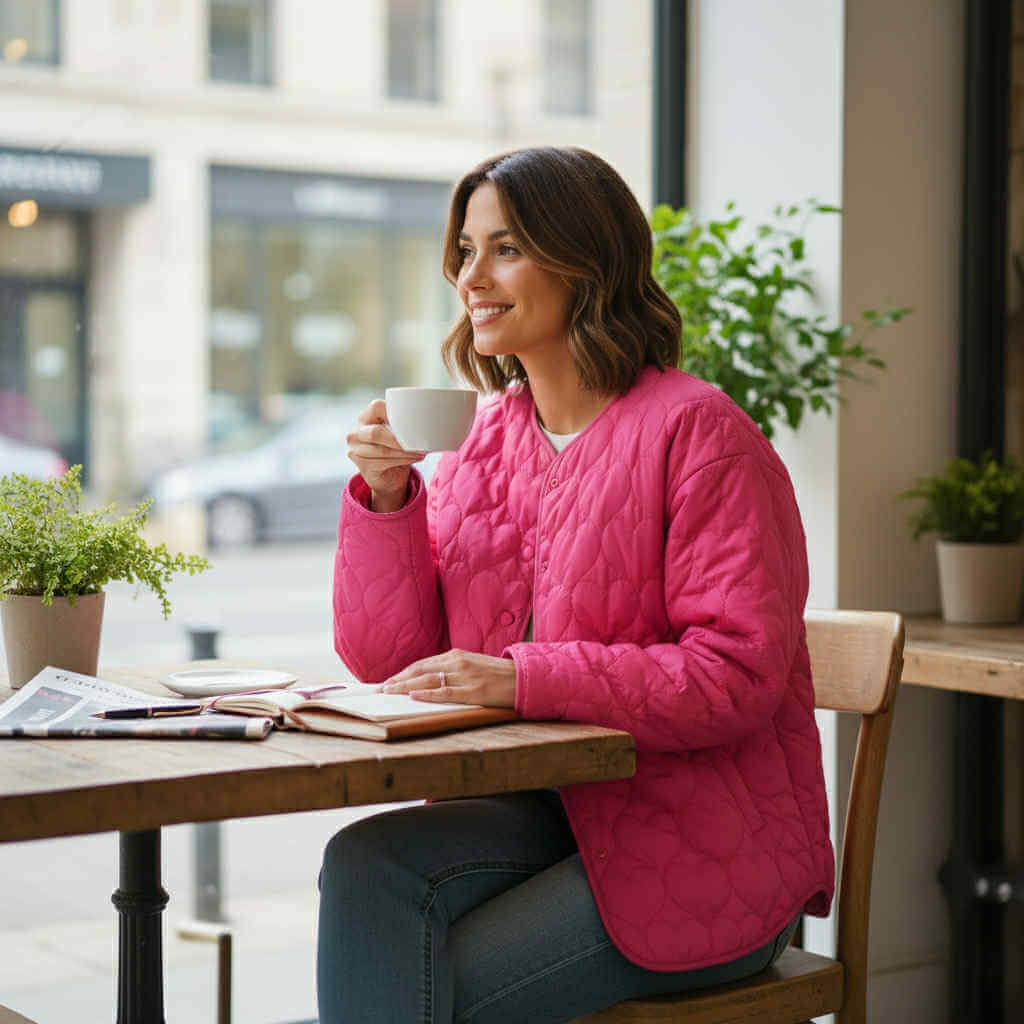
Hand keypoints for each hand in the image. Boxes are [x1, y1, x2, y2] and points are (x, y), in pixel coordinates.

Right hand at [346, 399, 426, 511]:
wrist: (389, 478)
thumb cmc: (395, 450)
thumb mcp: (398, 433)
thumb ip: (403, 425)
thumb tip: (427, 420)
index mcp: (365, 418)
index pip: (376, 407)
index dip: (394, 411)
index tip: (412, 420)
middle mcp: (355, 433)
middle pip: (376, 432)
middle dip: (399, 439)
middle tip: (418, 442)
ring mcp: (355, 450)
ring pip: (383, 450)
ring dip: (405, 452)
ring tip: (420, 452)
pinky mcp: (362, 466)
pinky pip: (384, 462)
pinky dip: (403, 460)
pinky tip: (415, 458)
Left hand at [381, 650, 515, 707]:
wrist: (523, 678)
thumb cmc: (497, 674)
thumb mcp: (472, 664)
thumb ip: (452, 669)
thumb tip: (429, 680)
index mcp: (456, 655)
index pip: (422, 664)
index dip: (403, 673)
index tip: (388, 681)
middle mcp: (458, 662)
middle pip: (420, 671)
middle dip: (398, 680)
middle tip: (380, 689)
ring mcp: (465, 677)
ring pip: (427, 681)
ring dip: (405, 687)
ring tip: (389, 693)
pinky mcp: (473, 691)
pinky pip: (445, 693)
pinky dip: (426, 694)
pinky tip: (412, 696)